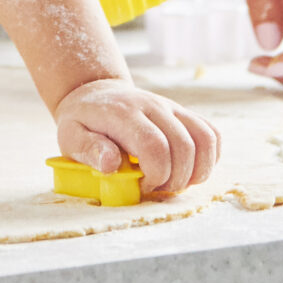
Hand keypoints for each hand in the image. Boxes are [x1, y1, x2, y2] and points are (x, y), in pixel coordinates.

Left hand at [56, 78, 220, 196]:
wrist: (95, 93)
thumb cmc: (83, 121)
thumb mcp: (70, 136)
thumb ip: (89, 150)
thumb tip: (111, 165)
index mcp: (124, 114)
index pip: (155, 145)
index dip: (156, 174)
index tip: (144, 187)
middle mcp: (153, 106)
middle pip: (184, 146)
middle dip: (176, 179)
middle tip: (157, 189)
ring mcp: (172, 108)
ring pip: (205, 139)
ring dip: (198, 171)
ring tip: (176, 183)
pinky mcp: (183, 114)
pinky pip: (211, 134)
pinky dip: (209, 158)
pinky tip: (190, 171)